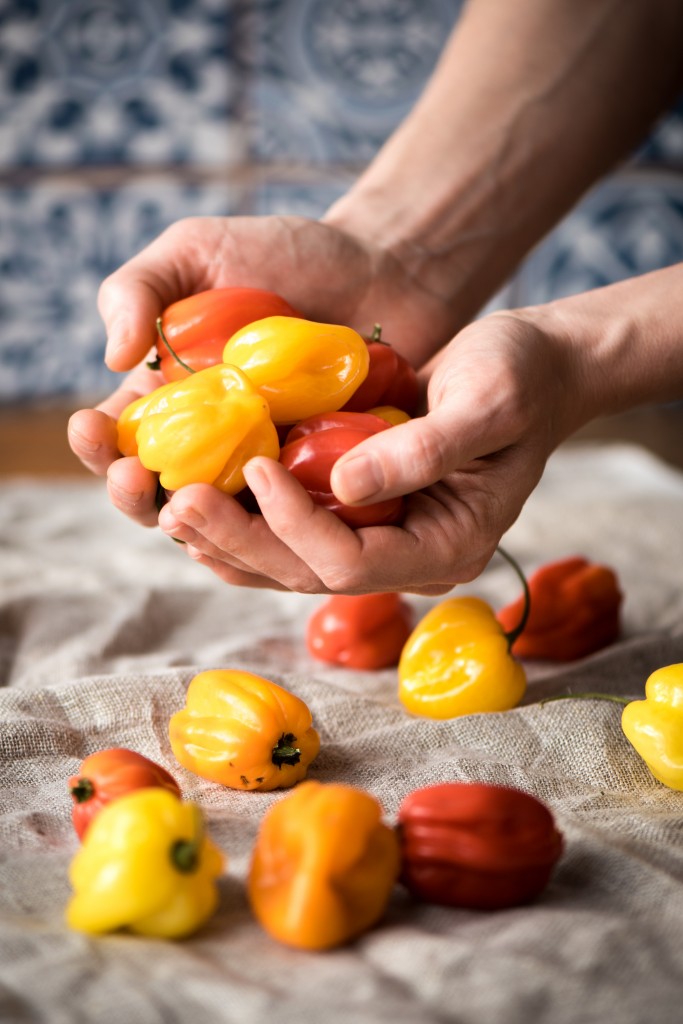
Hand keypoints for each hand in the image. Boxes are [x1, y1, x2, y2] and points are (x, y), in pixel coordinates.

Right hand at [68, 214, 457, 527]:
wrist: (382, 270)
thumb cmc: (284, 255)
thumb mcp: (198, 250)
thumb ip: (139, 290)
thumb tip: (113, 360)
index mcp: (169, 399)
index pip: (117, 438)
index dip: (95, 443)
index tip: (90, 427)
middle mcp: (212, 444)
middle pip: (158, 494)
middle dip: (133, 493)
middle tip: (135, 477)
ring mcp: (267, 470)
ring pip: (221, 519)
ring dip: (196, 521)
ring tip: (187, 501)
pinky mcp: (321, 482)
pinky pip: (293, 516)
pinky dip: (273, 524)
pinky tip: (261, 513)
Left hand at [156, 311, 581, 594]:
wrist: (532, 368)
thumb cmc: (522, 378)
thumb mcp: (488, 403)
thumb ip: (427, 450)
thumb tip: (346, 487)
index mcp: (446, 546)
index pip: (355, 563)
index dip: (298, 523)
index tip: (258, 466)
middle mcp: (406, 555)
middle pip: (308, 572)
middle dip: (241, 540)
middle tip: (176, 504)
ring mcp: (380, 537)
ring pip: (289, 561)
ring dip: (228, 537)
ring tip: (167, 504)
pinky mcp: (357, 510)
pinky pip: (291, 530)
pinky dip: (244, 516)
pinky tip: (199, 491)